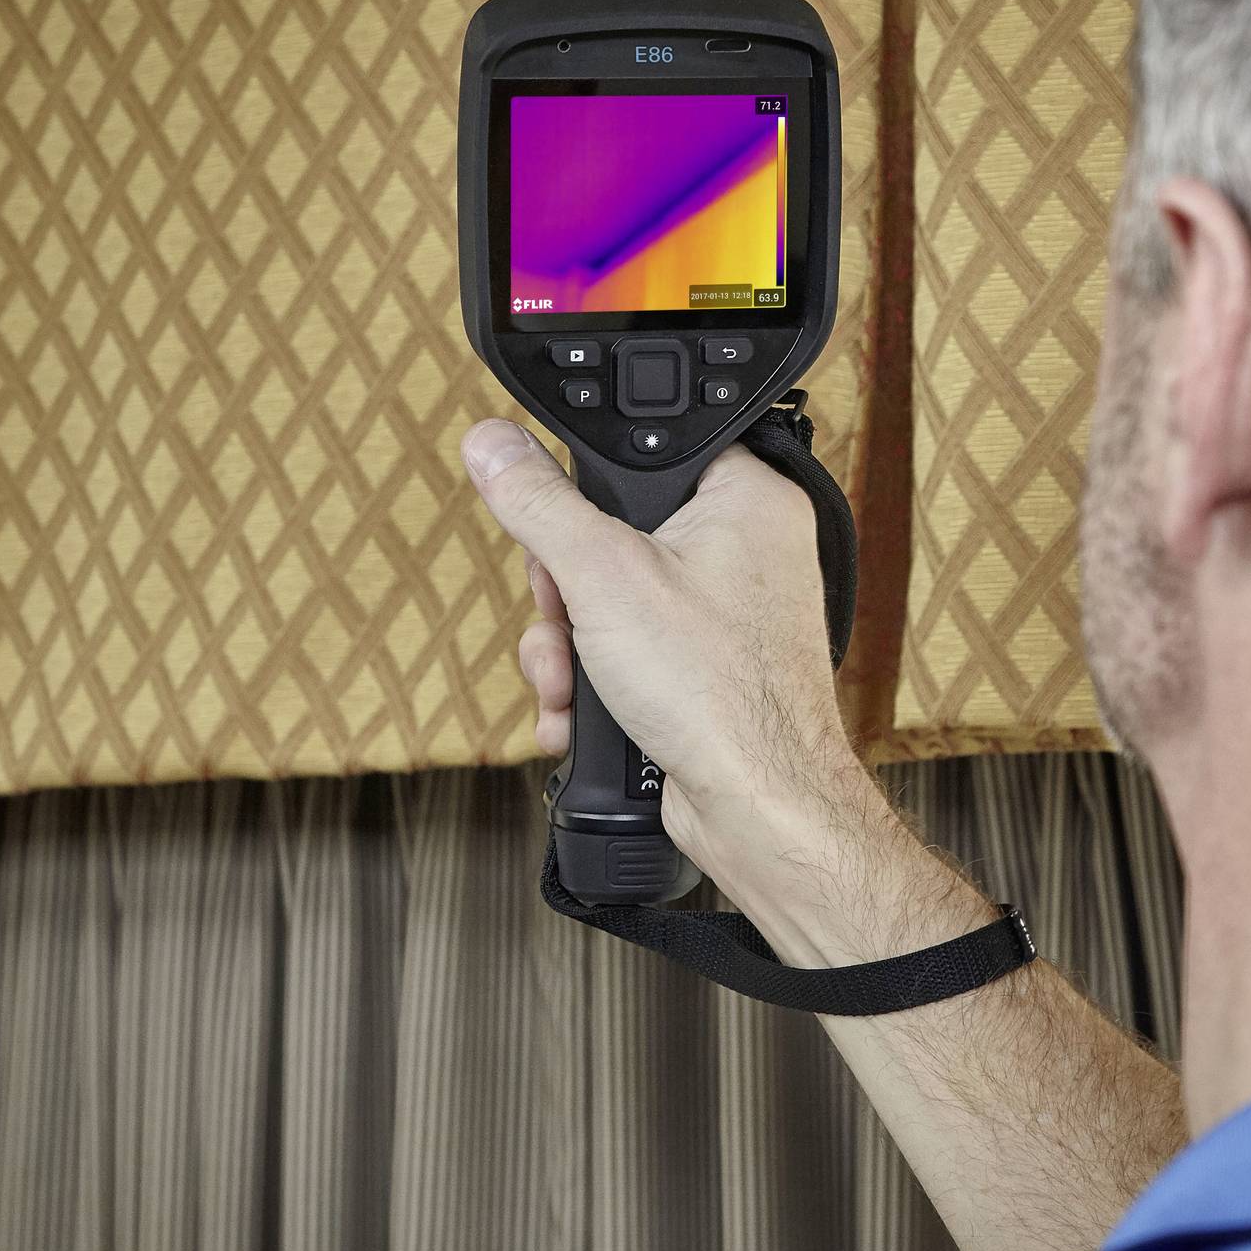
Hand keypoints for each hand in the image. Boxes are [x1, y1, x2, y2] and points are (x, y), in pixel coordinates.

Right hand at [459, 418, 864, 886]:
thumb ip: (540, 504)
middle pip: (612, 536)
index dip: (588, 494)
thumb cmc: (715, 691)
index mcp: (745, 497)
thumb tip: (494, 444)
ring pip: (611, 602)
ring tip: (569, 684)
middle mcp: (746, 548)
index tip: (561, 535)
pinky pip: (632, 651)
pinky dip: (596, 685)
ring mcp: (728, 611)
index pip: (646, 456)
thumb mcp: (601, 577)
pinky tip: (580, 716)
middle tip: (566, 620)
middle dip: (565, 597)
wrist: (756, 806)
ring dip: (569, 650)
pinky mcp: (708, 665)